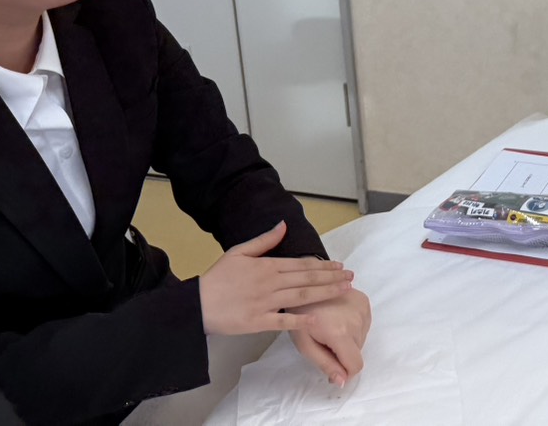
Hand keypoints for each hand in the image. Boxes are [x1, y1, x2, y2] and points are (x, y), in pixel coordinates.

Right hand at [198, 221, 354, 335]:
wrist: (197, 304)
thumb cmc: (217, 278)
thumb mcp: (238, 252)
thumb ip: (263, 241)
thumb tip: (283, 225)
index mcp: (267, 266)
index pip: (302, 264)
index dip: (323, 265)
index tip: (339, 265)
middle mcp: (270, 283)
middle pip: (307, 279)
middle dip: (331, 277)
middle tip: (351, 276)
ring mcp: (265, 303)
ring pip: (301, 297)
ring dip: (325, 292)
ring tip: (344, 290)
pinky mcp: (258, 322)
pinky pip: (282, 322)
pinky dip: (300, 321)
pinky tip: (317, 318)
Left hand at [290, 288, 371, 386]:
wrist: (303, 286)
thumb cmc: (299, 319)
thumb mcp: (306, 345)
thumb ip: (326, 364)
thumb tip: (343, 381)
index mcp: (340, 333)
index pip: (356, 365)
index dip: (345, 371)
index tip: (332, 366)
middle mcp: (357, 321)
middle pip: (357, 352)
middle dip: (343, 352)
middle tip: (324, 340)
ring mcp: (363, 309)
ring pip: (361, 338)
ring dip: (349, 339)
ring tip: (331, 326)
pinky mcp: (365, 301)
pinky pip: (364, 324)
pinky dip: (354, 326)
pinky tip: (339, 317)